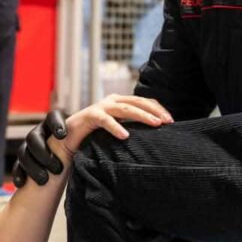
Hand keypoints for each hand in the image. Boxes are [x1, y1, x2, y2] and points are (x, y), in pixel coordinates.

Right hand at [12, 96, 172, 186]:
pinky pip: (105, 120)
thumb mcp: (118, 131)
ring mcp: (101, 106)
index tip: (172, 121)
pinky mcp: (89, 115)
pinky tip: (126, 135)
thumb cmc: (96, 136)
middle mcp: (112, 100)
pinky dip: (116, 127)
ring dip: (142, 115)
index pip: (145, 101)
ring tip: (155, 125)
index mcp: (120, 102)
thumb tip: (158, 135)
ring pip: (125, 108)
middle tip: (168, 122)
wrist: (68, 140)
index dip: (159, 109)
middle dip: (155, 111)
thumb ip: (132, 128)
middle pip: (138, 102)